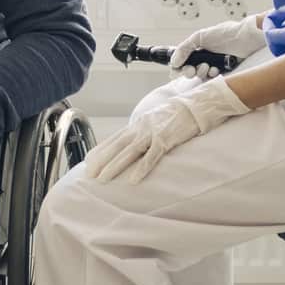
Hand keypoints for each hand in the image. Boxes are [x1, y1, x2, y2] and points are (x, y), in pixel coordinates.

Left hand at [86, 79, 249, 183]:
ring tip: (103, 179)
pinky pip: (152, 156)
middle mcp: (140, 128)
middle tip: (88, 174)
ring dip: (114, 166)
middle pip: (116, 146)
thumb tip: (132, 144)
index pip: (113, 139)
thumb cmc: (177, 115)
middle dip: (101, 161)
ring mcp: (152, 133)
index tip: (87, 162)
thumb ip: (143, 132)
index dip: (100, 151)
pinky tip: (132, 180)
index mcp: (137, 124)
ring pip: (129, 152)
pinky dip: (141, 168)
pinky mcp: (166, 140)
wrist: (196, 104)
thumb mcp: (154, 121)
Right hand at [168, 12, 269, 78]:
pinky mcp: (225, 72)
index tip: (177, 68)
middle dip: (188, 71)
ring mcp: (215, 65)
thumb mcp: (200, 36)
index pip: (183, 61)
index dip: (179, 66)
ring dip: (200, 73)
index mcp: (199, 49)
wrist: (245, 38)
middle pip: (190, 71)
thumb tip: (173, 63)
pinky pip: (212, 79)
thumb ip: (184, 48)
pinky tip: (215, 69)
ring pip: (200, 76)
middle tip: (191, 70)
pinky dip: (211, 76)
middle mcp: (205, 58)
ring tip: (207, 67)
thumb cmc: (225, 33)